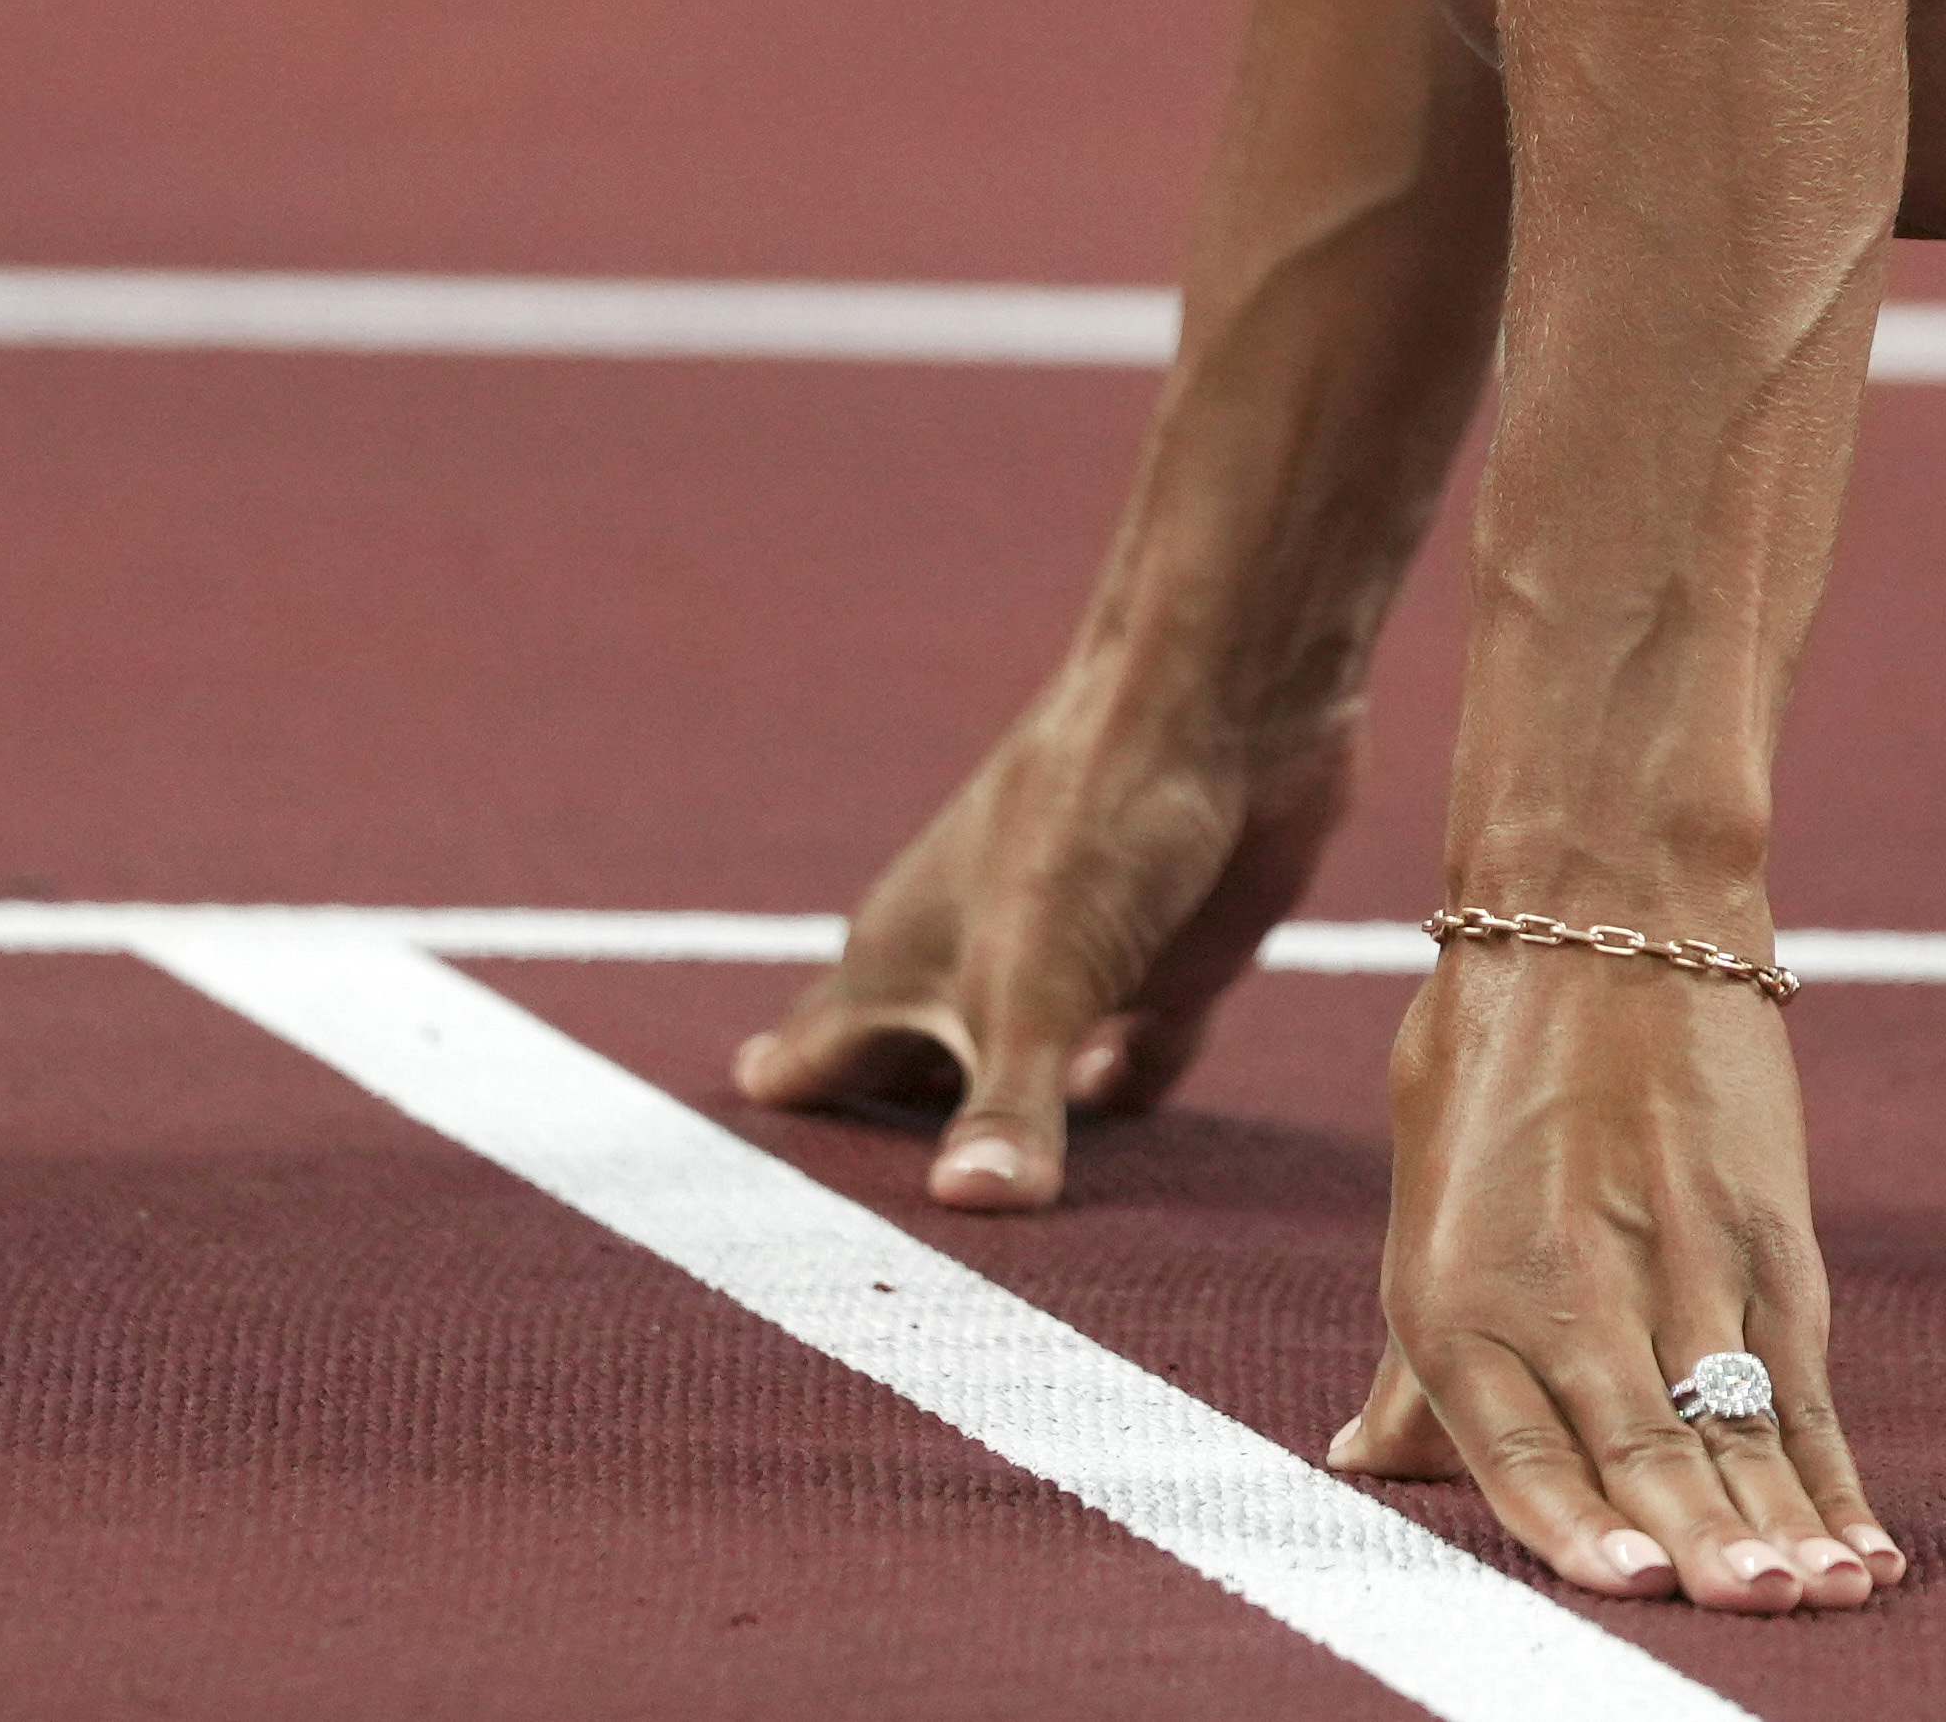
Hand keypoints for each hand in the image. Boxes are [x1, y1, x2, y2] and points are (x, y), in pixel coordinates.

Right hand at [731, 671, 1346, 1209]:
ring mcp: (1071, 967)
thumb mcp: (1037, 980)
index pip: (812, 1054)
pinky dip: (1124, 1103)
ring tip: (981, 1236)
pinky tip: (1125, 1155)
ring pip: (1017, 1077)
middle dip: (886, 1151)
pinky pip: (1133, 1067)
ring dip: (1008, 1136)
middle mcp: (974, 970)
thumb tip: (970, 1205)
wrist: (1224, 699)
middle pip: (907, 1080)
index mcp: (903, 962)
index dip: (776, 1115)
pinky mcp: (1167, 968)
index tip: (721, 1204)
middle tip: (845, 1246)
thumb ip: (1006, 1102)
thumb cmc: (1092, 818)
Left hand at [1335, 935, 1894, 1608]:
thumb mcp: (1423, 1196)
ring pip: (1734, 1419)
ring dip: (1779, 1524)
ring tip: (1815, 1600)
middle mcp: (1568, 1282)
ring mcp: (1679, 1255)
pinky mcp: (1767, 1227)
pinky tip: (1861, 1538)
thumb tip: (1364, 1463)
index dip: (1576, 1531)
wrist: (1603, 899)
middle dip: (1698, 1549)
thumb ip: (1415, 1358)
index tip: (1628, 1597)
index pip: (1516, 1450)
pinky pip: (1803, 1373)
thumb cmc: (1492, 1051)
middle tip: (1749, 1618)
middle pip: (1642, 1445)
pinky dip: (1833, 1465)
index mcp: (1459, 1290)